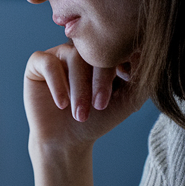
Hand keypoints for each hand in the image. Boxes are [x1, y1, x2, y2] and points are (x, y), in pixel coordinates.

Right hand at [24, 44, 144, 154]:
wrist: (67, 140)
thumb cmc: (98, 119)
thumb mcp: (128, 99)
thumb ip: (142, 76)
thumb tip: (146, 51)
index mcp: (104, 51)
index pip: (115, 46)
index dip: (118, 69)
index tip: (117, 96)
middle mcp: (82, 47)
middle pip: (94, 50)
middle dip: (98, 81)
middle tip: (99, 106)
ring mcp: (60, 53)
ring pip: (73, 56)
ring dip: (78, 88)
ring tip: (80, 114)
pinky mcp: (38, 62)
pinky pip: (48, 63)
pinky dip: (57, 84)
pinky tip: (62, 104)